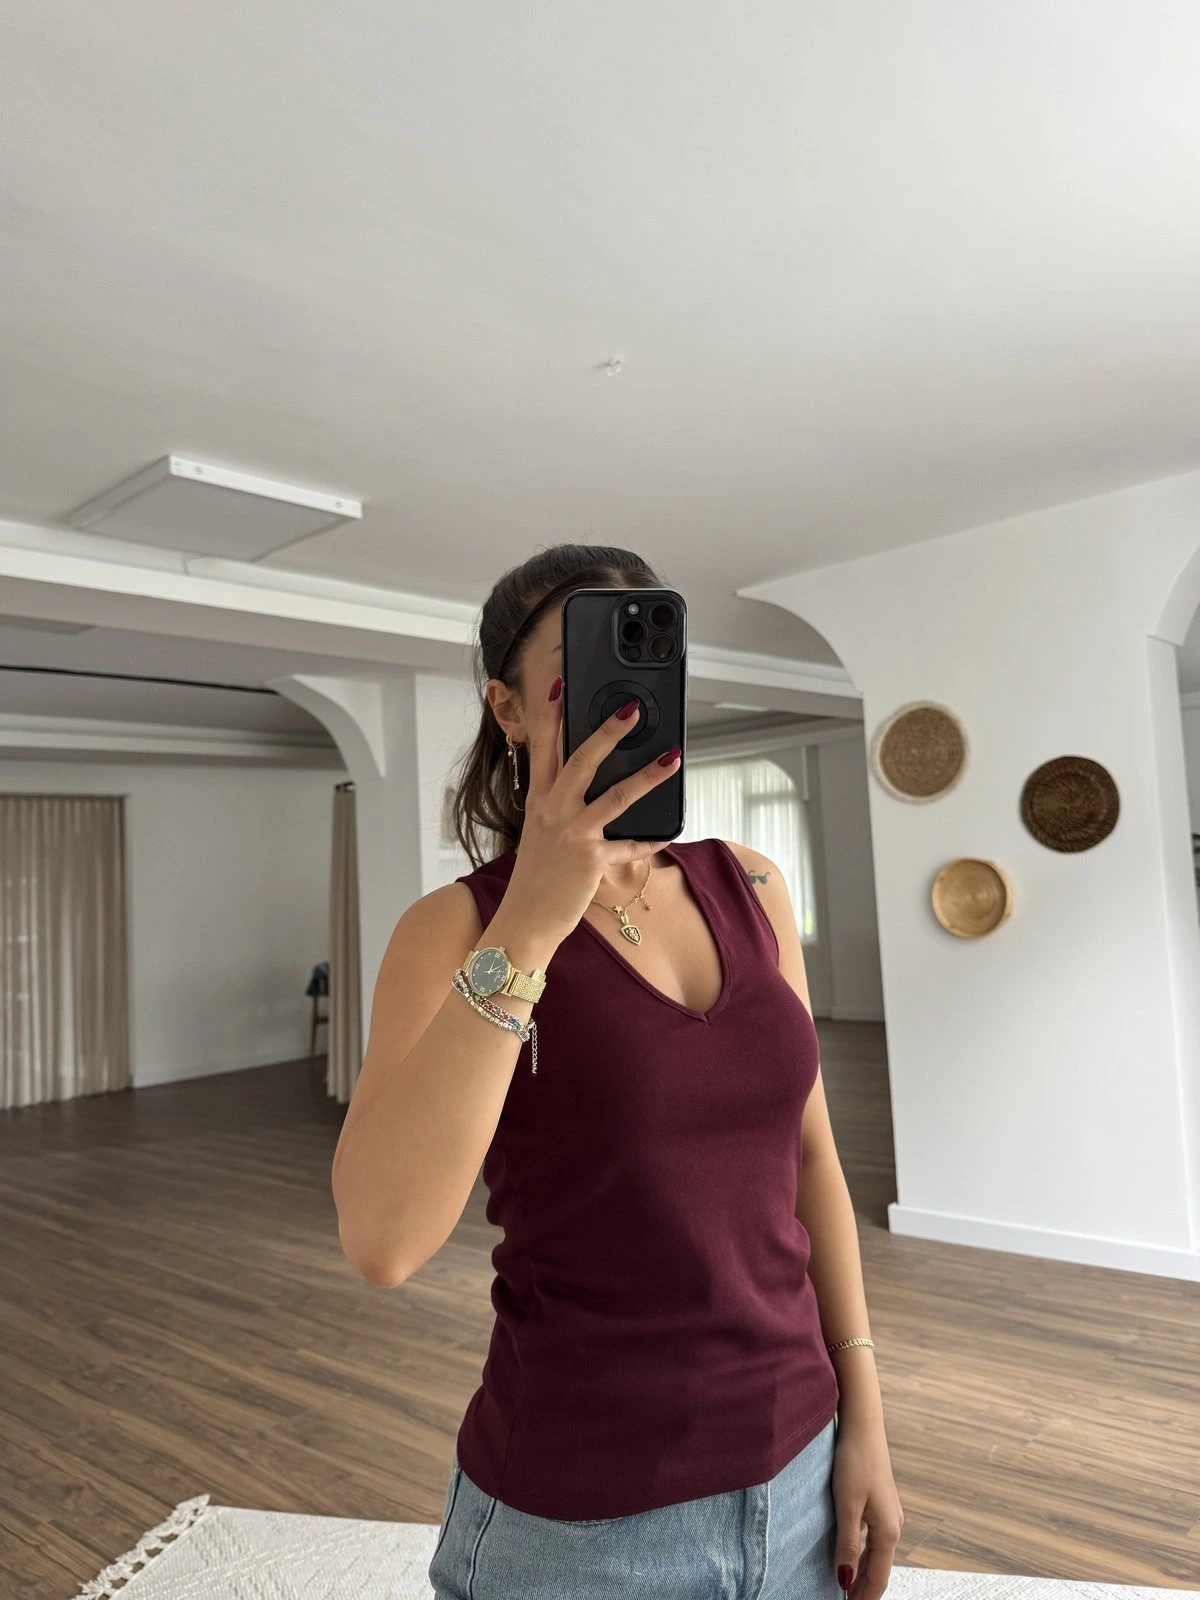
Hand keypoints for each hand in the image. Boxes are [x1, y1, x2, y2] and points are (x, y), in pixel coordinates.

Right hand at [503, 673, 679, 941]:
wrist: (524, 921)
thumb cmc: (536, 877)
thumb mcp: (540, 833)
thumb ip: (558, 805)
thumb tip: (586, 783)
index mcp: (538, 801)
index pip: (542, 748)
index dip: (550, 715)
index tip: (559, 685)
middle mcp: (552, 812)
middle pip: (581, 760)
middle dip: (607, 731)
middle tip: (631, 708)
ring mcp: (572, 834)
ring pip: (614, 796)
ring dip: (647, 775)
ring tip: (673, 757)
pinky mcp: (591, 859)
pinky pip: (628, 846)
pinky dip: (649, 841)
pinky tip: (668, 833)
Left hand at [831, 1413, 903, 1599]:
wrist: (864, 1426)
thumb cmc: (854, 1462)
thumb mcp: (846, 1505)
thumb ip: (846, 1544)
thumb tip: (845, 1580)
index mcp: (887, 1531)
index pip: (877, 1578)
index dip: (864, 1598)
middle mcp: (893, 1526)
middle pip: (879, 1569)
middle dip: (864, 1590)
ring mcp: (888, 1514)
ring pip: (876, 1554)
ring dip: (863, 1573)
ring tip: (846, 1588)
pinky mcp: (880, 1503)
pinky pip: (873, 1539)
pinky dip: (863, 1554)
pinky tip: (851, 1556)